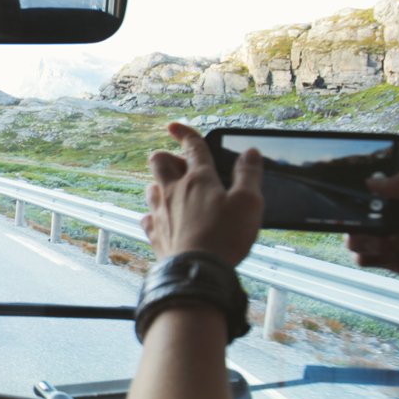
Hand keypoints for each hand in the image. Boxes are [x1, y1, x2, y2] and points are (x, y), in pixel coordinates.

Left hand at [141, 122, 263, 265]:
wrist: (196, 272)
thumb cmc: (225, 236)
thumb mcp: (248, 202)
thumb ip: (249, 174)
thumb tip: (250, 152)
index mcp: (199, 179)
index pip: (192, 147)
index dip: (185, 133)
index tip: (174, 126)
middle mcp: (174, 191)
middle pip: (159, 162)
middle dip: (165, 157)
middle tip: (178, 163)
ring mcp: (161, 213)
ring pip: (151, 188)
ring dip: (160, 185)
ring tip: (173, 191)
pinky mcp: (155, 235)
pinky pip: (148, 218)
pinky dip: (154, 215)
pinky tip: (161, 219)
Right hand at [345, 142, 398, 318]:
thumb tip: (374, 182)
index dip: (386, 155)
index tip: (359, 160)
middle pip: (377, 198)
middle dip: (358, 203)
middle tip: (346, 212)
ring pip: (370, 228)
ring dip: (357, 233)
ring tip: (359, 240)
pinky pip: (373, 255)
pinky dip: (363, 255)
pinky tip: (366, 257)